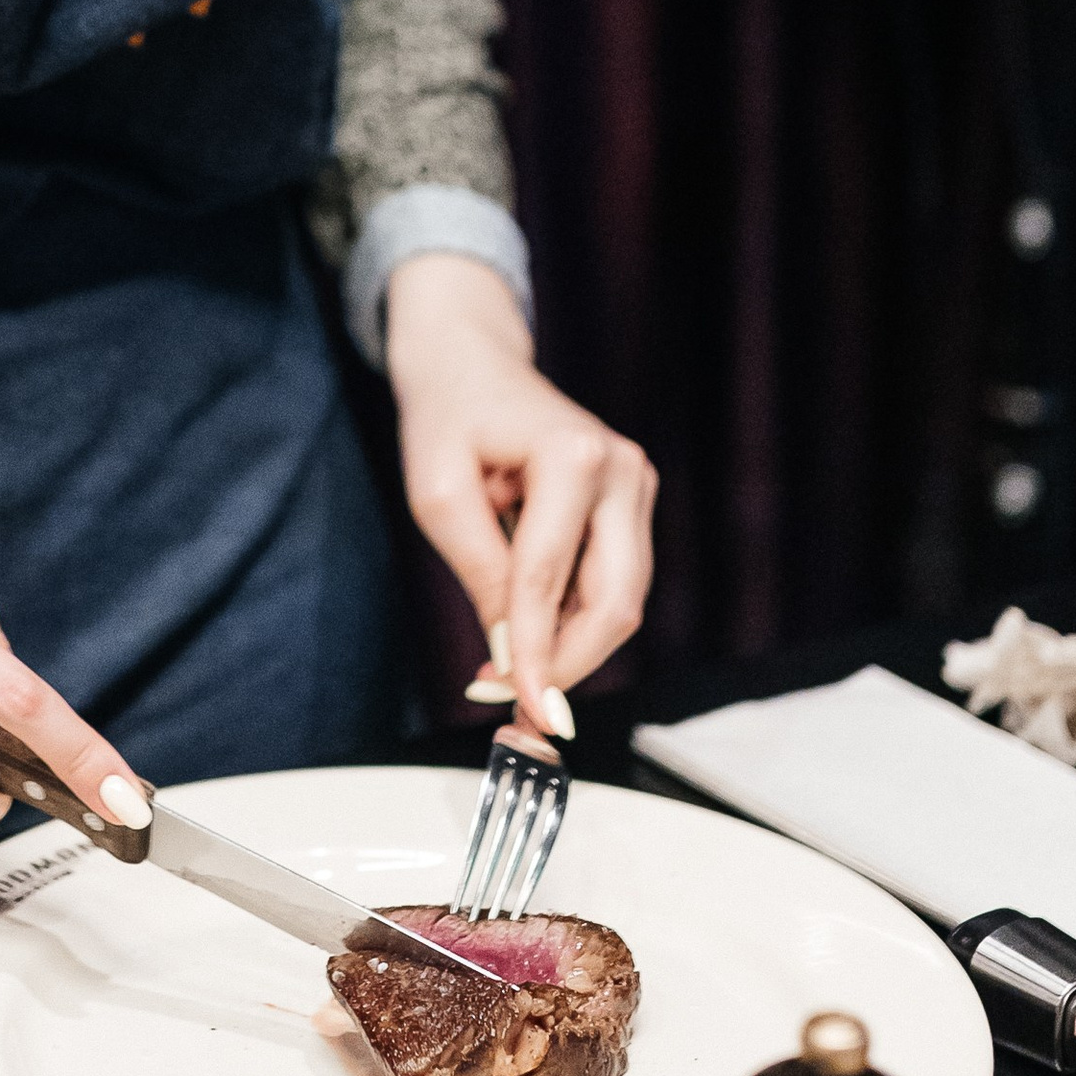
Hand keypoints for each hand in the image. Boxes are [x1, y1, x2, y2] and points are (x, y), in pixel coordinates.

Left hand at [384, 253, 657, 736]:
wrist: (472, 364)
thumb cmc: (448, 418)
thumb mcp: (439, 496)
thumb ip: (480, 574)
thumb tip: (510, 657)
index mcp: (573, 456)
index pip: (549, 578)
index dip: (533, 653)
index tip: (523, 710)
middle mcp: (623, 471)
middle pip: (615, 602)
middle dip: (569, 663)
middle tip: (521, 706)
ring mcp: (637, 487)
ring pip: (621, 601)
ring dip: (573, 647)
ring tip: (514, 676)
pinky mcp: (632, 505)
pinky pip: (613, 582)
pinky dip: (576, 621)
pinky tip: (533, 638)